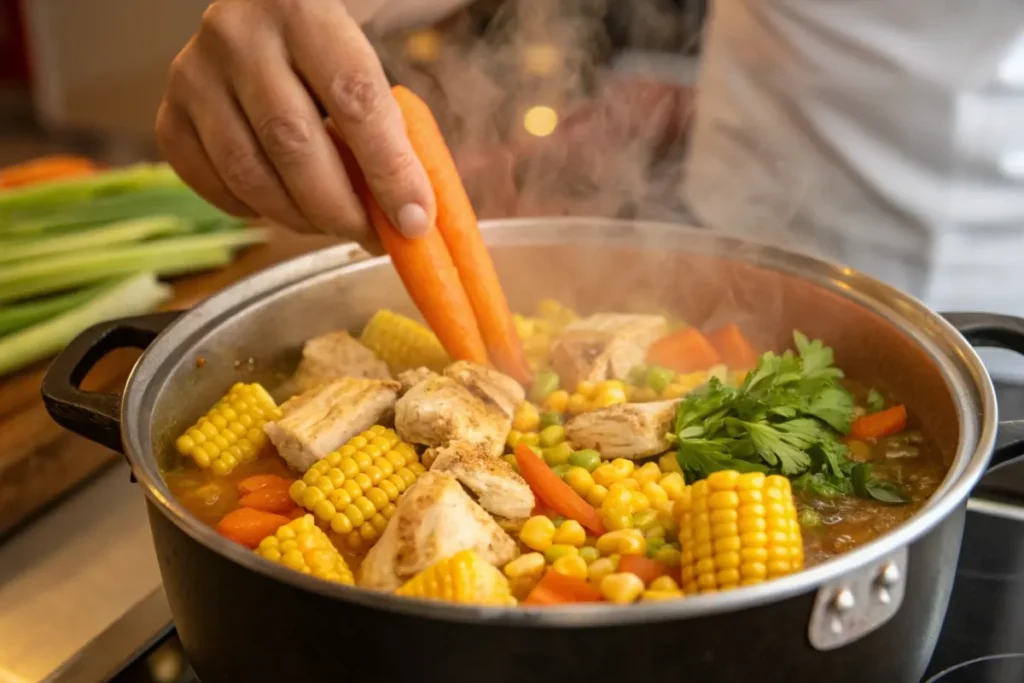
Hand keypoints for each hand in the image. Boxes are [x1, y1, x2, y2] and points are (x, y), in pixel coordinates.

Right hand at [155, 0, 434, 248]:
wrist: (270, 14)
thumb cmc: (336, 46)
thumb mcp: (374, 62)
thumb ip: (397, 126)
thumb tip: (413, 214)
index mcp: (302, 7)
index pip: (353, 100)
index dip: (388, 170)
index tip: (415, 221)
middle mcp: (236, 35)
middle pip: (293, 144)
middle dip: (342, 208)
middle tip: (376, 236)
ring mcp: (193, 76)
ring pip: (249, 174)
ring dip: (301, 219)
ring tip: (338, 224)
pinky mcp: (169, 115)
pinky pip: (215, 186)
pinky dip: (257, 212)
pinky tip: (287, 205)